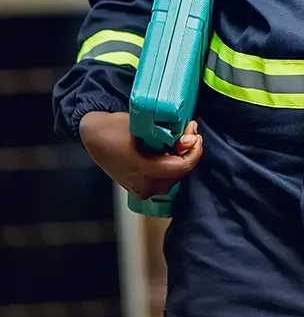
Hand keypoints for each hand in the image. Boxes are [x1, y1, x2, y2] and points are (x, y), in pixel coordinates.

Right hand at [79, 111, 202, 198]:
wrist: (94, 136)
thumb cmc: (115, 128)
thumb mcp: (144, 126)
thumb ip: (168, 134)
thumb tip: (190, 139)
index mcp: (143, 171)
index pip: (182, 167)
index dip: (195, 150)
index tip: (195, 134)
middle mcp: (143, 186)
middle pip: (180, 173)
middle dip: (189, 152)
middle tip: (188, 131)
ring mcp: (140, 190)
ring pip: (174, 177)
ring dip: (181, 159)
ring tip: (179, 139)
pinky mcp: (139, 188)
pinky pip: (164, 179)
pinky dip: (171, 165)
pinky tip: (169, 150)